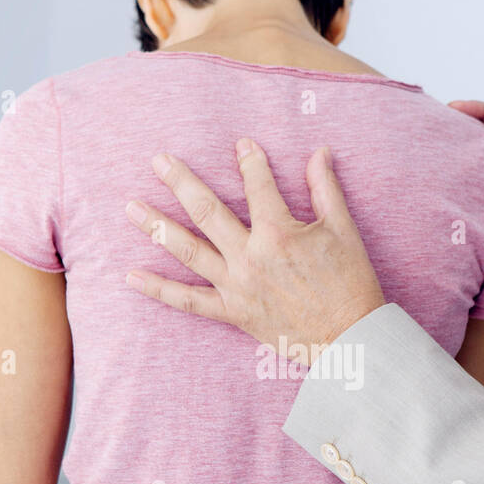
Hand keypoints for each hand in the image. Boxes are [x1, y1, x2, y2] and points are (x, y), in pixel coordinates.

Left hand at [125, 139, 384, 362]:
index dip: (249, 161)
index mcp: (278, 233)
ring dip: (157, 227)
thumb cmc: (351, 282)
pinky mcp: (233, 312)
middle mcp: (250, 257)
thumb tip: (318, 152)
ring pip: (189, 251)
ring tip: (131, 208)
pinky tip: (131, 276)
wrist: (351, 338)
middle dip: (181, 182)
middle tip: (158, 160)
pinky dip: (159, 289)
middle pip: (207, 212)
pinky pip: (189, 301)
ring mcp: (237, 286)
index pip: (257, 185)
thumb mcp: (343, 230)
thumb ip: (325, 188)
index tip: (241, 145)